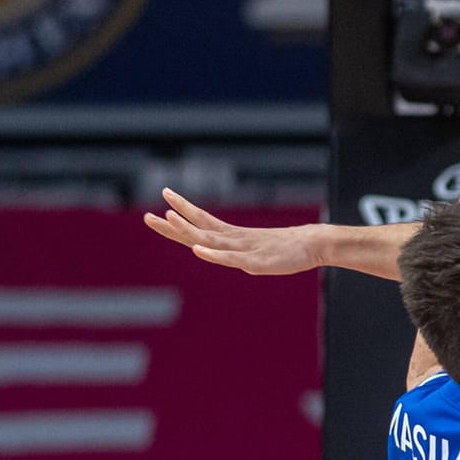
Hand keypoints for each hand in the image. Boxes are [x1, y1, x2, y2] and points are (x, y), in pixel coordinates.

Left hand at [143, 188, 321, 274]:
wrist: (313, 244)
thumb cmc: (286, 248)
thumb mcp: (256, 251)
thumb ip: (239, 251)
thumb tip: (231, 252)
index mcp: (232, 235)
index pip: (201, 220)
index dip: (182, 211)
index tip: (164, 198)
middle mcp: (233, 239)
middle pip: (197, 228)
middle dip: (172, 223)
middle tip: (146, 216)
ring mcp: (243, 249)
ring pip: (210, 239)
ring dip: (188, 229)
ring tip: (167, 218)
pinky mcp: (254, 261)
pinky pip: (229, 258)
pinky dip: (212, 253)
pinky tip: (197, 250)